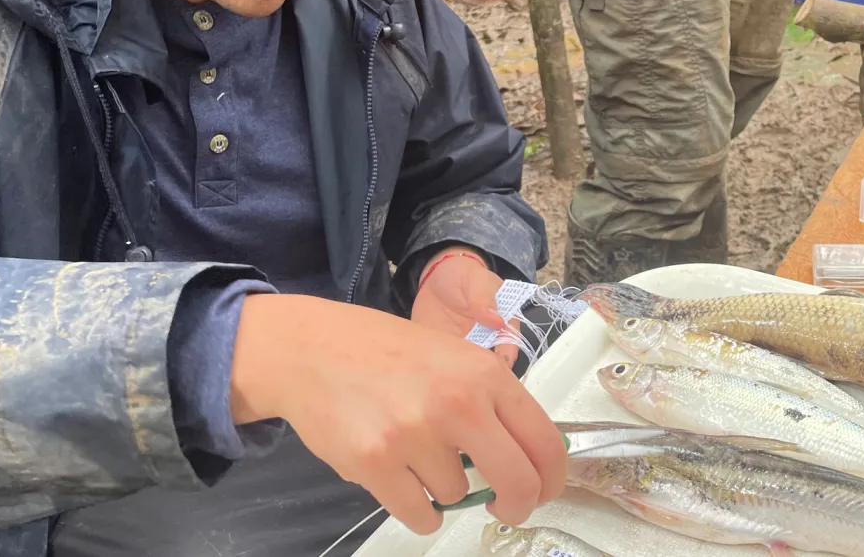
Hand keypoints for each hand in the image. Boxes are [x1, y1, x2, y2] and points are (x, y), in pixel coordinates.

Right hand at [229, 294, 566, 534]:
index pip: (544, 441)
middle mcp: (457, 403)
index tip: (544, 491)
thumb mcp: (454, 358)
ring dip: (443, 489)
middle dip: (517, 505)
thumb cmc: (386, 353)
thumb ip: (492, 400)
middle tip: (505, 507)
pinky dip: (418, 509)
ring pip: (457, 496)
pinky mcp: (376, 463)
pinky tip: (402, 480)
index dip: (553, 478)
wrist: (311, 350)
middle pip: (517, 481)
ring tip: (415, 454)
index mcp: (485, 375)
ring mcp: (415, 434)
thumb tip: (531, 454)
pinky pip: (420, 514)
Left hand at [413, 247, 520, 367]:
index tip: (499, 366)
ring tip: (452, 379)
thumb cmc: (463, 276)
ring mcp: (465, 350)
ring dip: (462, 377)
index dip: (506, 357)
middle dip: (485, 374)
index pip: (509, 344)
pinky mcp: (444, 354)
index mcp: (502, 324)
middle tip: (473, 379)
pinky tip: (433, 374)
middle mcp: (486, 342)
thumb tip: (497, 321)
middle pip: (491, 364)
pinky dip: (440, 373)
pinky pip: (444, 368)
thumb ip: (484, 297)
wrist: (435, 280)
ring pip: (468, 371)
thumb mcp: (475, 279)